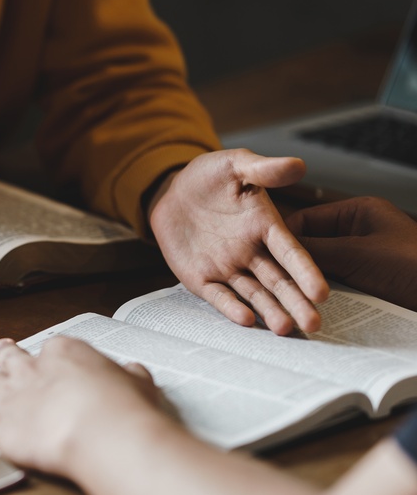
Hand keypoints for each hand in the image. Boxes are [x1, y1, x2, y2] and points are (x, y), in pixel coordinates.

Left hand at [0, 337, 164, 475]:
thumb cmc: (121, 409)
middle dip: (2, 352)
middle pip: (10, 356)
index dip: (46, 354)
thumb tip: (133, 372)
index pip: (52, 348)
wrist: (99, 432)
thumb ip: (129, 377)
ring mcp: (9, 394)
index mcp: (64, 353)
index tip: (46, 357)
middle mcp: (31, 368)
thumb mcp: (137, 384)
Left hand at [148, 149, 327, 334]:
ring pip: (253, 294)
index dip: (306, 271)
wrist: (173, 190)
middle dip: (295, 302)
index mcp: (265, 227)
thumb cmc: (210, 177)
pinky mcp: (202, 277)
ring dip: (269, 311)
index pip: (290, 252)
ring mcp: (227, 267)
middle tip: (313, 324)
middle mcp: (251, 252)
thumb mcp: (236, 165)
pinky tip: (245, 320)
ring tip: (285, 329)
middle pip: (278, 281)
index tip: (321, 292)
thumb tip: (298, 165)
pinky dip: (231, 307)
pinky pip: (218, 295)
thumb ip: (264, 169)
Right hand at [287, 197, 416, 310]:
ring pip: (322, 268)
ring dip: (309, 283)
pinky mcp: (368, 283)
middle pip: (312, 245)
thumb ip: (316, 250)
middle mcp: (358, 232)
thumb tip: (278, 253)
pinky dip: (324, 296)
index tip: (266, 256)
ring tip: (293, 296)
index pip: (305, 219)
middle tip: (277, 280)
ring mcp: (363, 258)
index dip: (283, 238)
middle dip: (296, 264)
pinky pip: (336, 286)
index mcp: (358, 213)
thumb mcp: (357, 255)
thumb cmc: (416, 267)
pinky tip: (312, 306)